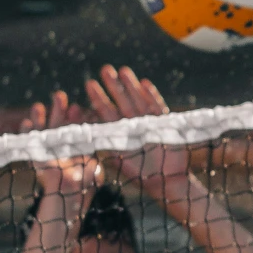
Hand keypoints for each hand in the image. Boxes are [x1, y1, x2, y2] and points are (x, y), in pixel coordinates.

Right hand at [23, 88, 97, 203]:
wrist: (66, 203)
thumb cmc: (83, 189)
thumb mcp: (94, 175)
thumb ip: (95, 166)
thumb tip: (96, 160)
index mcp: (77, 146)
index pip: (76, 127)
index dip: (75, 117)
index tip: (77, 108)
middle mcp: (62, 146)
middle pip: (59, 124)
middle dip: (59, 111)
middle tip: (60, 96)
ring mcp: (47, 151)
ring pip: (43, 131)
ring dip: (40, 118)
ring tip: (38, 106)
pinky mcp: (35, 159)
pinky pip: (29, 145)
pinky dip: (26, 134)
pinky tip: (25, 123)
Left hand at [85, 64, 190, 200]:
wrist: (167, 182)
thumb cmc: (142, 176)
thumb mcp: (119, 162)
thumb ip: (107, 148)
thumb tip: (86, 137)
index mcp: (120, 134)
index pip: (107, 113)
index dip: (99, 98)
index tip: (90, 84)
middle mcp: (133, 126)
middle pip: (122, 102)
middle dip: (114, 86)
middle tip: (105, 70)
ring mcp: (149, 123)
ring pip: (138, 100)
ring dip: (131, 86)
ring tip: (123, 71)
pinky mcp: (165, 125)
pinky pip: (157, 108)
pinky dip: (152, 96)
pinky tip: (145, 84)